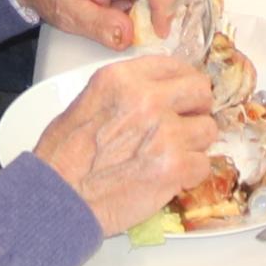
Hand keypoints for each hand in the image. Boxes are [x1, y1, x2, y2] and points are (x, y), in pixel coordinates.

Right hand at [25, 50, 218, 234]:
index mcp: (122, 78)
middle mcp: (146, 99)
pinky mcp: (174, 166)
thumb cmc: (63, 158)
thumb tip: (157, 95)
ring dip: (193, 146)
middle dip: (196, 110)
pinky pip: (203, 164)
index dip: (182, 84)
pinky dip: (190, 175)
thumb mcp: (87, 102)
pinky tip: (168, 178)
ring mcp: (164, 132)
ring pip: (207, 130)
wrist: (58, 198)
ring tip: (168, 158)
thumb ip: (126, 93)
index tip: (183, 96)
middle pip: (200, 91)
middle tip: (184, 126)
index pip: (174, 66)